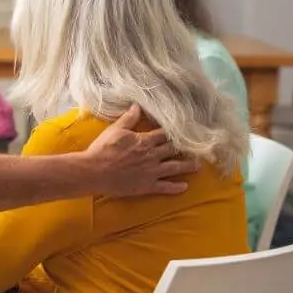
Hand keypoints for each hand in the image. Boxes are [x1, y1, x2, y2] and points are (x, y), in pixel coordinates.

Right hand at [82, 104, 199, 196]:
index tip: (187, 131)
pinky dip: (176, 187)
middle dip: (186, 149)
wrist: (94, 171)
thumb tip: (137, 105)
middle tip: (198, 148)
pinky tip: (185, 187)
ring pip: (175, 167)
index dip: (176, 132)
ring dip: (188, 166)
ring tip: (198, 166)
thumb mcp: (115, 130)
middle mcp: (152, 155)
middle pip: (174, 150)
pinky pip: (165, 187)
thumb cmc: (102, 149)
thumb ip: (128, 119)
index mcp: (145, 140)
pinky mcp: (146, 186)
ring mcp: (151, 172)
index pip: (165, 134)